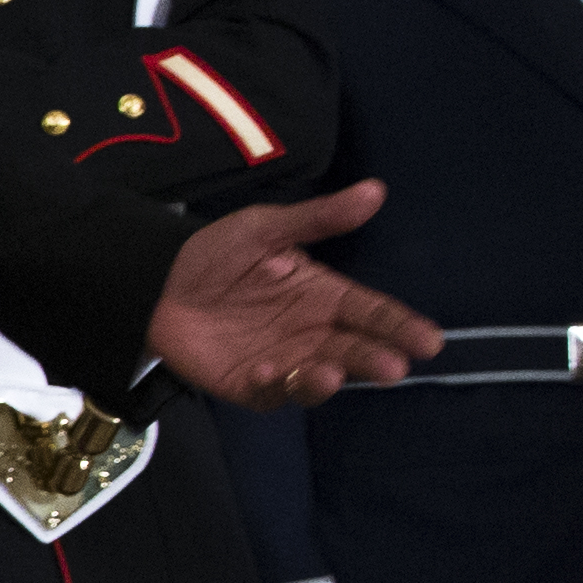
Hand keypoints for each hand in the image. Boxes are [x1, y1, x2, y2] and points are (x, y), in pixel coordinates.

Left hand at [147, 183, 443, 408]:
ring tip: (332, 373)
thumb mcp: (266, 228)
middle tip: (393, 366)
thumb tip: (375, 190)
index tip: (428, 340)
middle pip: (353, 349)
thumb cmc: (215, 254)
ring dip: (326, 378)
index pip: (371, 311)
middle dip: (373, 359)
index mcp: (323, 295)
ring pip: (317, 377)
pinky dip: (273, 385)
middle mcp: (311, 333)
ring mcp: (282, 361)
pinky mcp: (248, 384)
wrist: (154, 282)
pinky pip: (269, 391)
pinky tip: (268, 371)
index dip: (400, 326)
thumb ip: (318, 219)